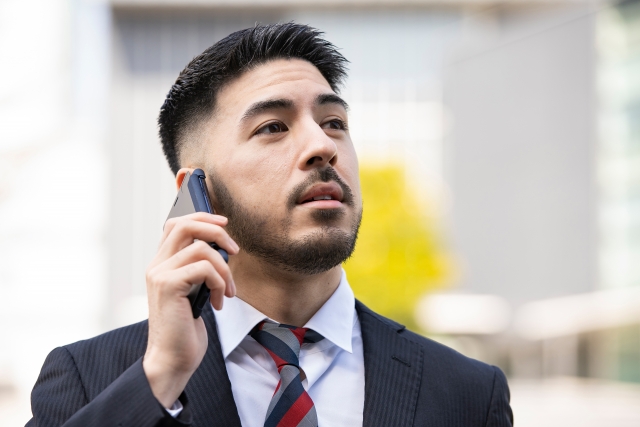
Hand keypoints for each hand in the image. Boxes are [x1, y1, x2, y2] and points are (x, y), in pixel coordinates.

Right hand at [142, 212, 239, 406]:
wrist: (172, 358)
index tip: (224, 223)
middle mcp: (156, 265)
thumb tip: (222, 246)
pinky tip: (218, 301)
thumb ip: (198, 268)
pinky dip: (220, 282)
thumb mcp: (194, 291)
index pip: (176, 224)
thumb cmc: (185, 328)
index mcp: (161, 264)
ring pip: (201, 248)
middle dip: (217, 231)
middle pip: (185, 225)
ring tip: (228, 291)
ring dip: (225, 269)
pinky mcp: (168, 286)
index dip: (201, 217)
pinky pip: (204, 268)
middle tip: (235, 250)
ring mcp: (159, 274)